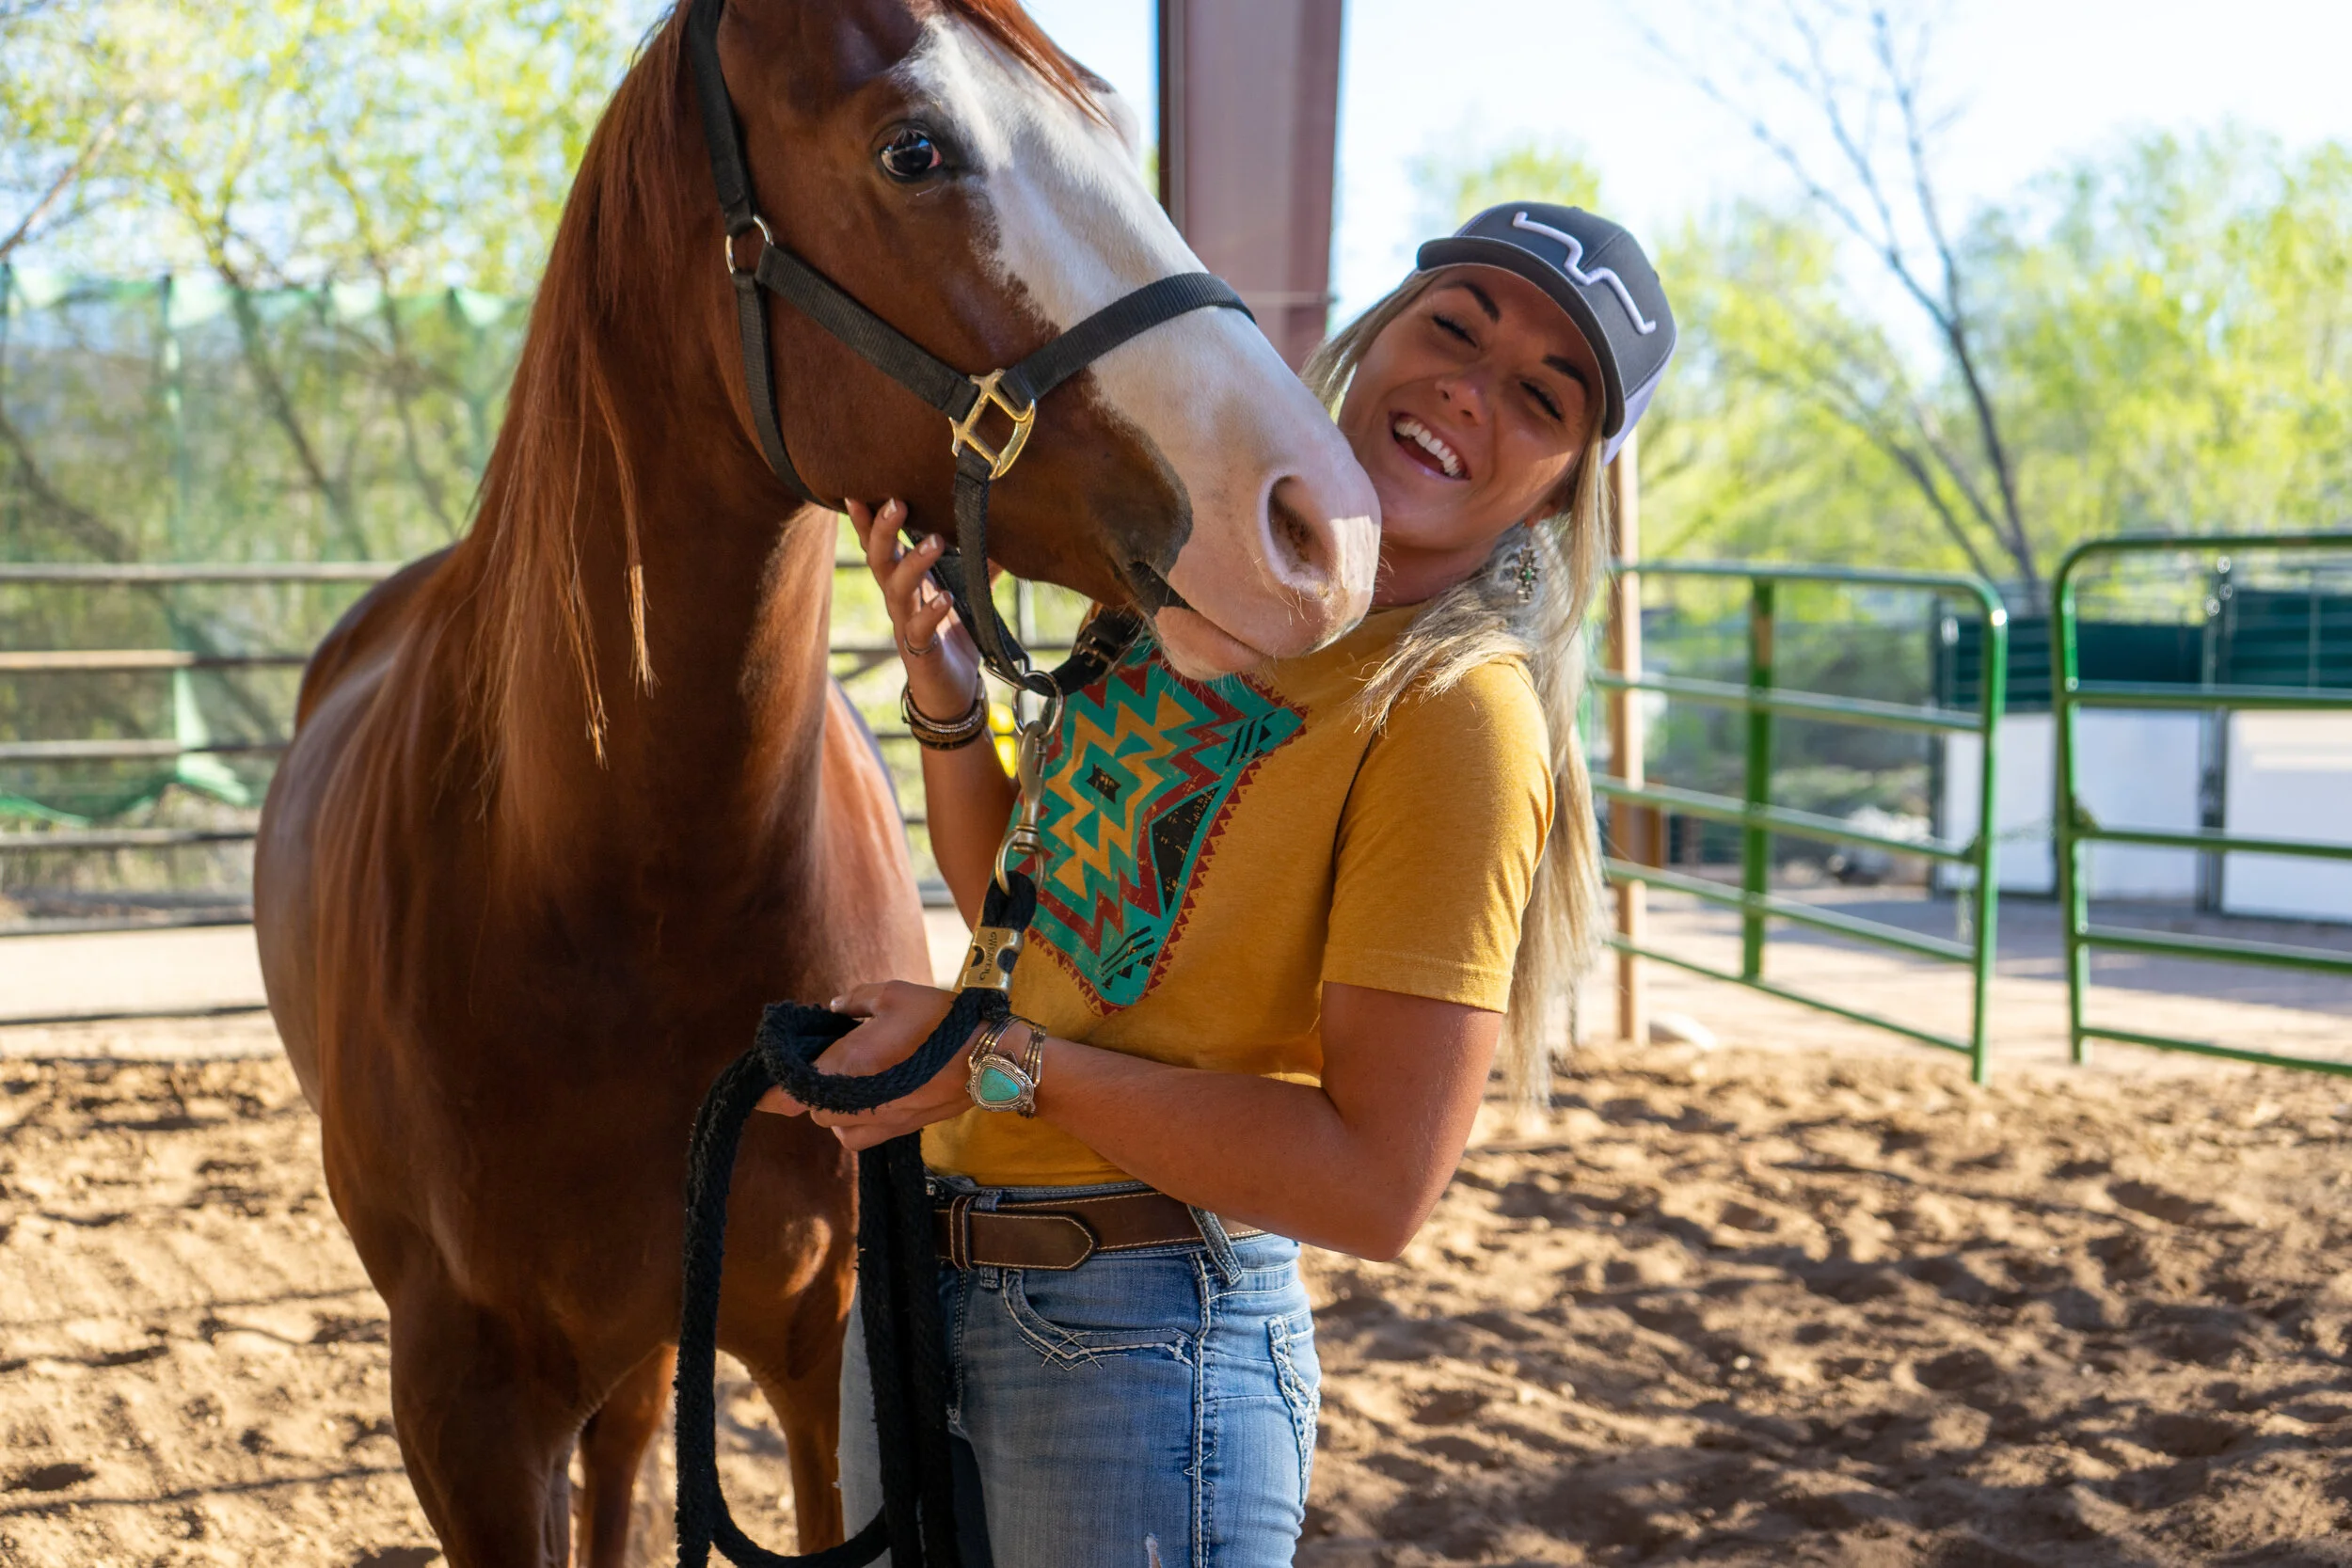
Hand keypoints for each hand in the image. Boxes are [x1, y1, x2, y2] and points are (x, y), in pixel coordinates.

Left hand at [754, 980, 983, 1151]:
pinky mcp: (895, 1132)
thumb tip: (833, 1008)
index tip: (764, 1078)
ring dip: (834, 1103)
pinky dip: (854, 1120)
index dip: (768, 1090)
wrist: (990, 1060)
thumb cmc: (941, 1023)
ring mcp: (876, 1122)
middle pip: (809, 1107)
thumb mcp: (894, 994)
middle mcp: (855, 1102)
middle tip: (829, 1057)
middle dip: (812, 1086)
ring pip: (831, 1123)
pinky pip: (856, 1134)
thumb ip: (854, 1001)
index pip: (787, 1093)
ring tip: (856, 1076)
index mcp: (847, 1065)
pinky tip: (873, 1095)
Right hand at [852, 498, 980, 721]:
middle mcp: (898, 601)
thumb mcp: (968, 595)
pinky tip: (945, 598)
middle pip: (878, 561)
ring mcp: (906, 626)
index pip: (880, 547)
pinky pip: (919, 630)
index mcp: (905, 584)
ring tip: (935, 542)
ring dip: (913, 564)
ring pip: (897, 590)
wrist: (952, 692)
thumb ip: (978, 566)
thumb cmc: (953, 638)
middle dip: (882, 531)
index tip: (859, 493)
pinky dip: (931, 612)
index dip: (867, 522)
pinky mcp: (920, 652)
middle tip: (896, 503)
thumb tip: (1002, 533)